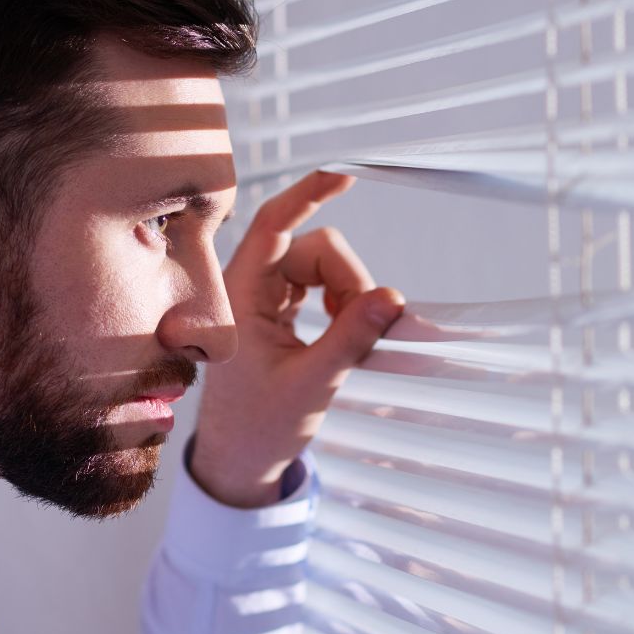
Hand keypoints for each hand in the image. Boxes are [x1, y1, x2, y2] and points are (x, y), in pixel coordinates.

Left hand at [190, 171, 403, 506]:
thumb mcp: (312, 384)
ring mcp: (267, 296)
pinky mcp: (282, 308)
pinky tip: (346, 332)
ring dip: (350, 294)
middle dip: (350, 281)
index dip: (308, 194)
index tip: (344, 175)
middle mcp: (251, 287)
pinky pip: (324, 284)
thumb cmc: (260, 427)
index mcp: (241, 297)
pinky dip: (345, 303)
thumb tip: (393, 298)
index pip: (273, 226)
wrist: (241, 459)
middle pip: (317, 248)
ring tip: (351, 342)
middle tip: (362, 332)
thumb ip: (351, 338)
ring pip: (326, 265)